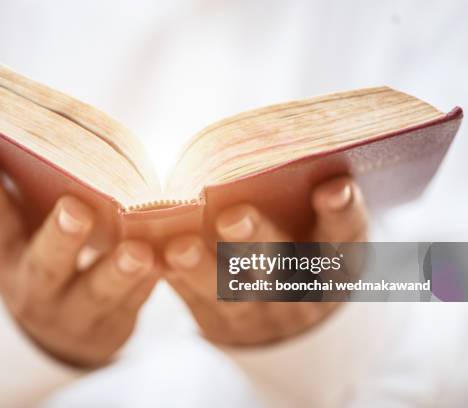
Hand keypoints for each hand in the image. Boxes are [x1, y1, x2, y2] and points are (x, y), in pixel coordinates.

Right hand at [0, 143, 157, 365]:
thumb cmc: (41, 260)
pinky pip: (134, 304)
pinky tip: (169, 261)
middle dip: (61, 236)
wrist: (59, 334)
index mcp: (3, 256)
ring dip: (119, 271)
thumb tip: (11, 134)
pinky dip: (151, 283)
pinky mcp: (110, 328)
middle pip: (46, 263)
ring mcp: (71, 314)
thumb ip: (20, 195)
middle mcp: (32, 288)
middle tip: (76, 209)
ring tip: (139, 252)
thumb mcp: (20, 236)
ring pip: (97, 292)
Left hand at [163, 176, 367, 344]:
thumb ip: (299, 196)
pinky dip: (175, 282)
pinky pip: (196, 303)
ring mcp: (260, 312)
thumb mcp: (315, 232)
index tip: (335, 187)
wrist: (286, 320)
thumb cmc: (298, 249)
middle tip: (232, 217)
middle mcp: (299, 289)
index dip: (340, 212)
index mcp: (334, 260)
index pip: (344, 236)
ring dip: (203, 269)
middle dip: (256, 240)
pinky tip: (155, 260)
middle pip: (280, 265)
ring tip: (180, 247)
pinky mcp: (223, 324)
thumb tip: (270, 145)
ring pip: (232, 294)